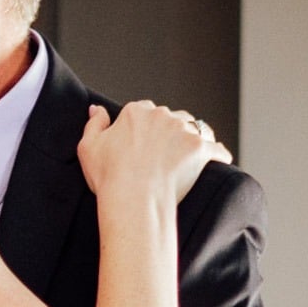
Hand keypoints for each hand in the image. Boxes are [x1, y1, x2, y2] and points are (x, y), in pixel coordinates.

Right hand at [77, 101, 233, 206]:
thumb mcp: (88, 147)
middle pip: (171, 117)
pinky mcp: (200, 148)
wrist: (133, 197)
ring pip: (195, 128)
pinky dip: (218, 155)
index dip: (143, 126)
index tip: (142, 141)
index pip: (143, 110)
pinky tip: (219, 160)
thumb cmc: (109, 175)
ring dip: (194, 138)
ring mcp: (183, 131)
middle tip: (164, 152)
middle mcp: (161, 116)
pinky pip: (216, 149)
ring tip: (191, 155)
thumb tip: (96, 109)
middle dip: (169, 131)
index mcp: (135, 113)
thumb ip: (94, 124)